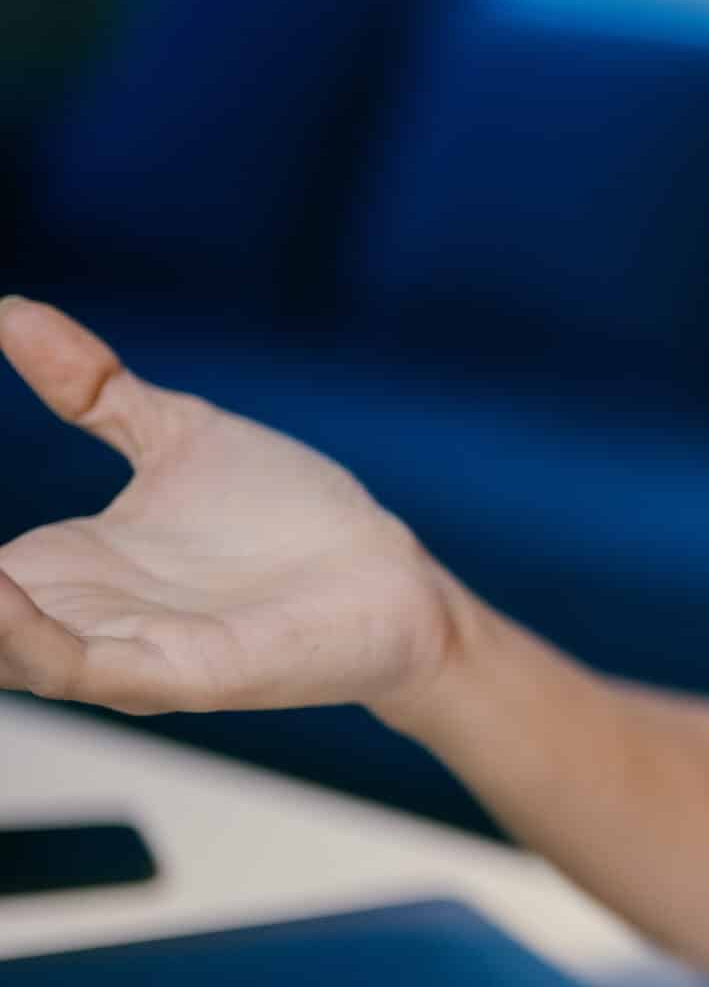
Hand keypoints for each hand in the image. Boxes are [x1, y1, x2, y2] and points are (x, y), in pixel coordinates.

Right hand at [0, 297, 464, 718]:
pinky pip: (73, 664)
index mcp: (59, 567)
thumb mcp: (177, 435)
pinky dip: (18, 635)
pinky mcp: (174, 674)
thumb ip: (92, 387)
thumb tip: (9, 311)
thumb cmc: (291, 521)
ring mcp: (117, 649)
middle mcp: (69, 616)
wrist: (392, 580)